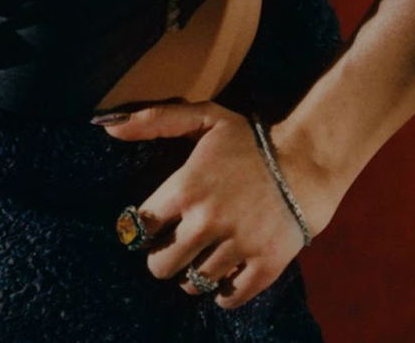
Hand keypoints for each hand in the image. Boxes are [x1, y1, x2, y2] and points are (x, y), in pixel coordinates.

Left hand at [98, 99, 336, 311]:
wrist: (307, 161)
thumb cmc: (250, 140)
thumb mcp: (203, 117)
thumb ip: (155, 119)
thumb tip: (106, 126)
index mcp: (186, 188)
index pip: (140, 227)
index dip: (142, 230)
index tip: (153, 227)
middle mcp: (207, 221)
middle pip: (160, 266)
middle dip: (163, 259)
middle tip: (175, 248)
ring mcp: (236, 246)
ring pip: (193, 283)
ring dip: (193, 275)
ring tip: (201, 257)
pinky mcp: (264, 266)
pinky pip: (229, 297)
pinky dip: (222, 293)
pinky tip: (223, 276)